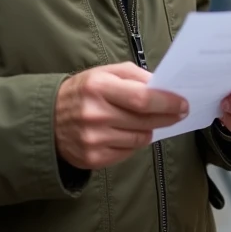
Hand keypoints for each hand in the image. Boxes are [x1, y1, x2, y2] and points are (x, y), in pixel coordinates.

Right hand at [55, 62, 188, 170]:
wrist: (47, 120)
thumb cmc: (82, 91)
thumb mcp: (103, 72)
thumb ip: (134, 75)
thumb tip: (163, 86)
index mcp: (98, 87)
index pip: (142, 98)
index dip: (166, 102)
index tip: (183, 103)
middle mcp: (95, 115)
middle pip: (144, 120)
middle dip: (167, 116)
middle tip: (179, 112)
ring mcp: (93, 140)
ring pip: (140, 138)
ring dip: (150, 129)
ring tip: (149, 121)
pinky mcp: (93, 158)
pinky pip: (128, 152)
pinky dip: (134, 142)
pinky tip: (129, 132)